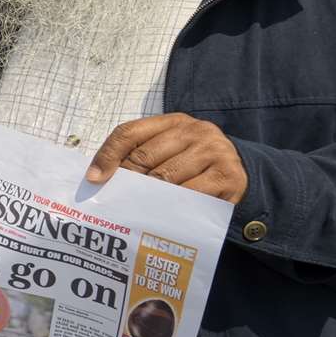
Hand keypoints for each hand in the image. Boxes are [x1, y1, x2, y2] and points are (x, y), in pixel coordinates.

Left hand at [87, 113, 248, 202]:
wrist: (241, 174)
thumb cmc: (192, 166)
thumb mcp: (168, 152)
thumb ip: (139, 156)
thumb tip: (99, 177)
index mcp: (173, 121)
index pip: (129, 132)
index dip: (108, 155)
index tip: (93, 179)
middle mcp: (195, 131)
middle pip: (145, 155)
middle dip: (127, 180)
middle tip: (114, 200)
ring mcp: (214, 151)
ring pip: (165, 177)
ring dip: (147, 196)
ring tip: (135, 210)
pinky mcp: (228, 176)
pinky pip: (190, 195)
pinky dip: (173, 206)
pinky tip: (163, 215)